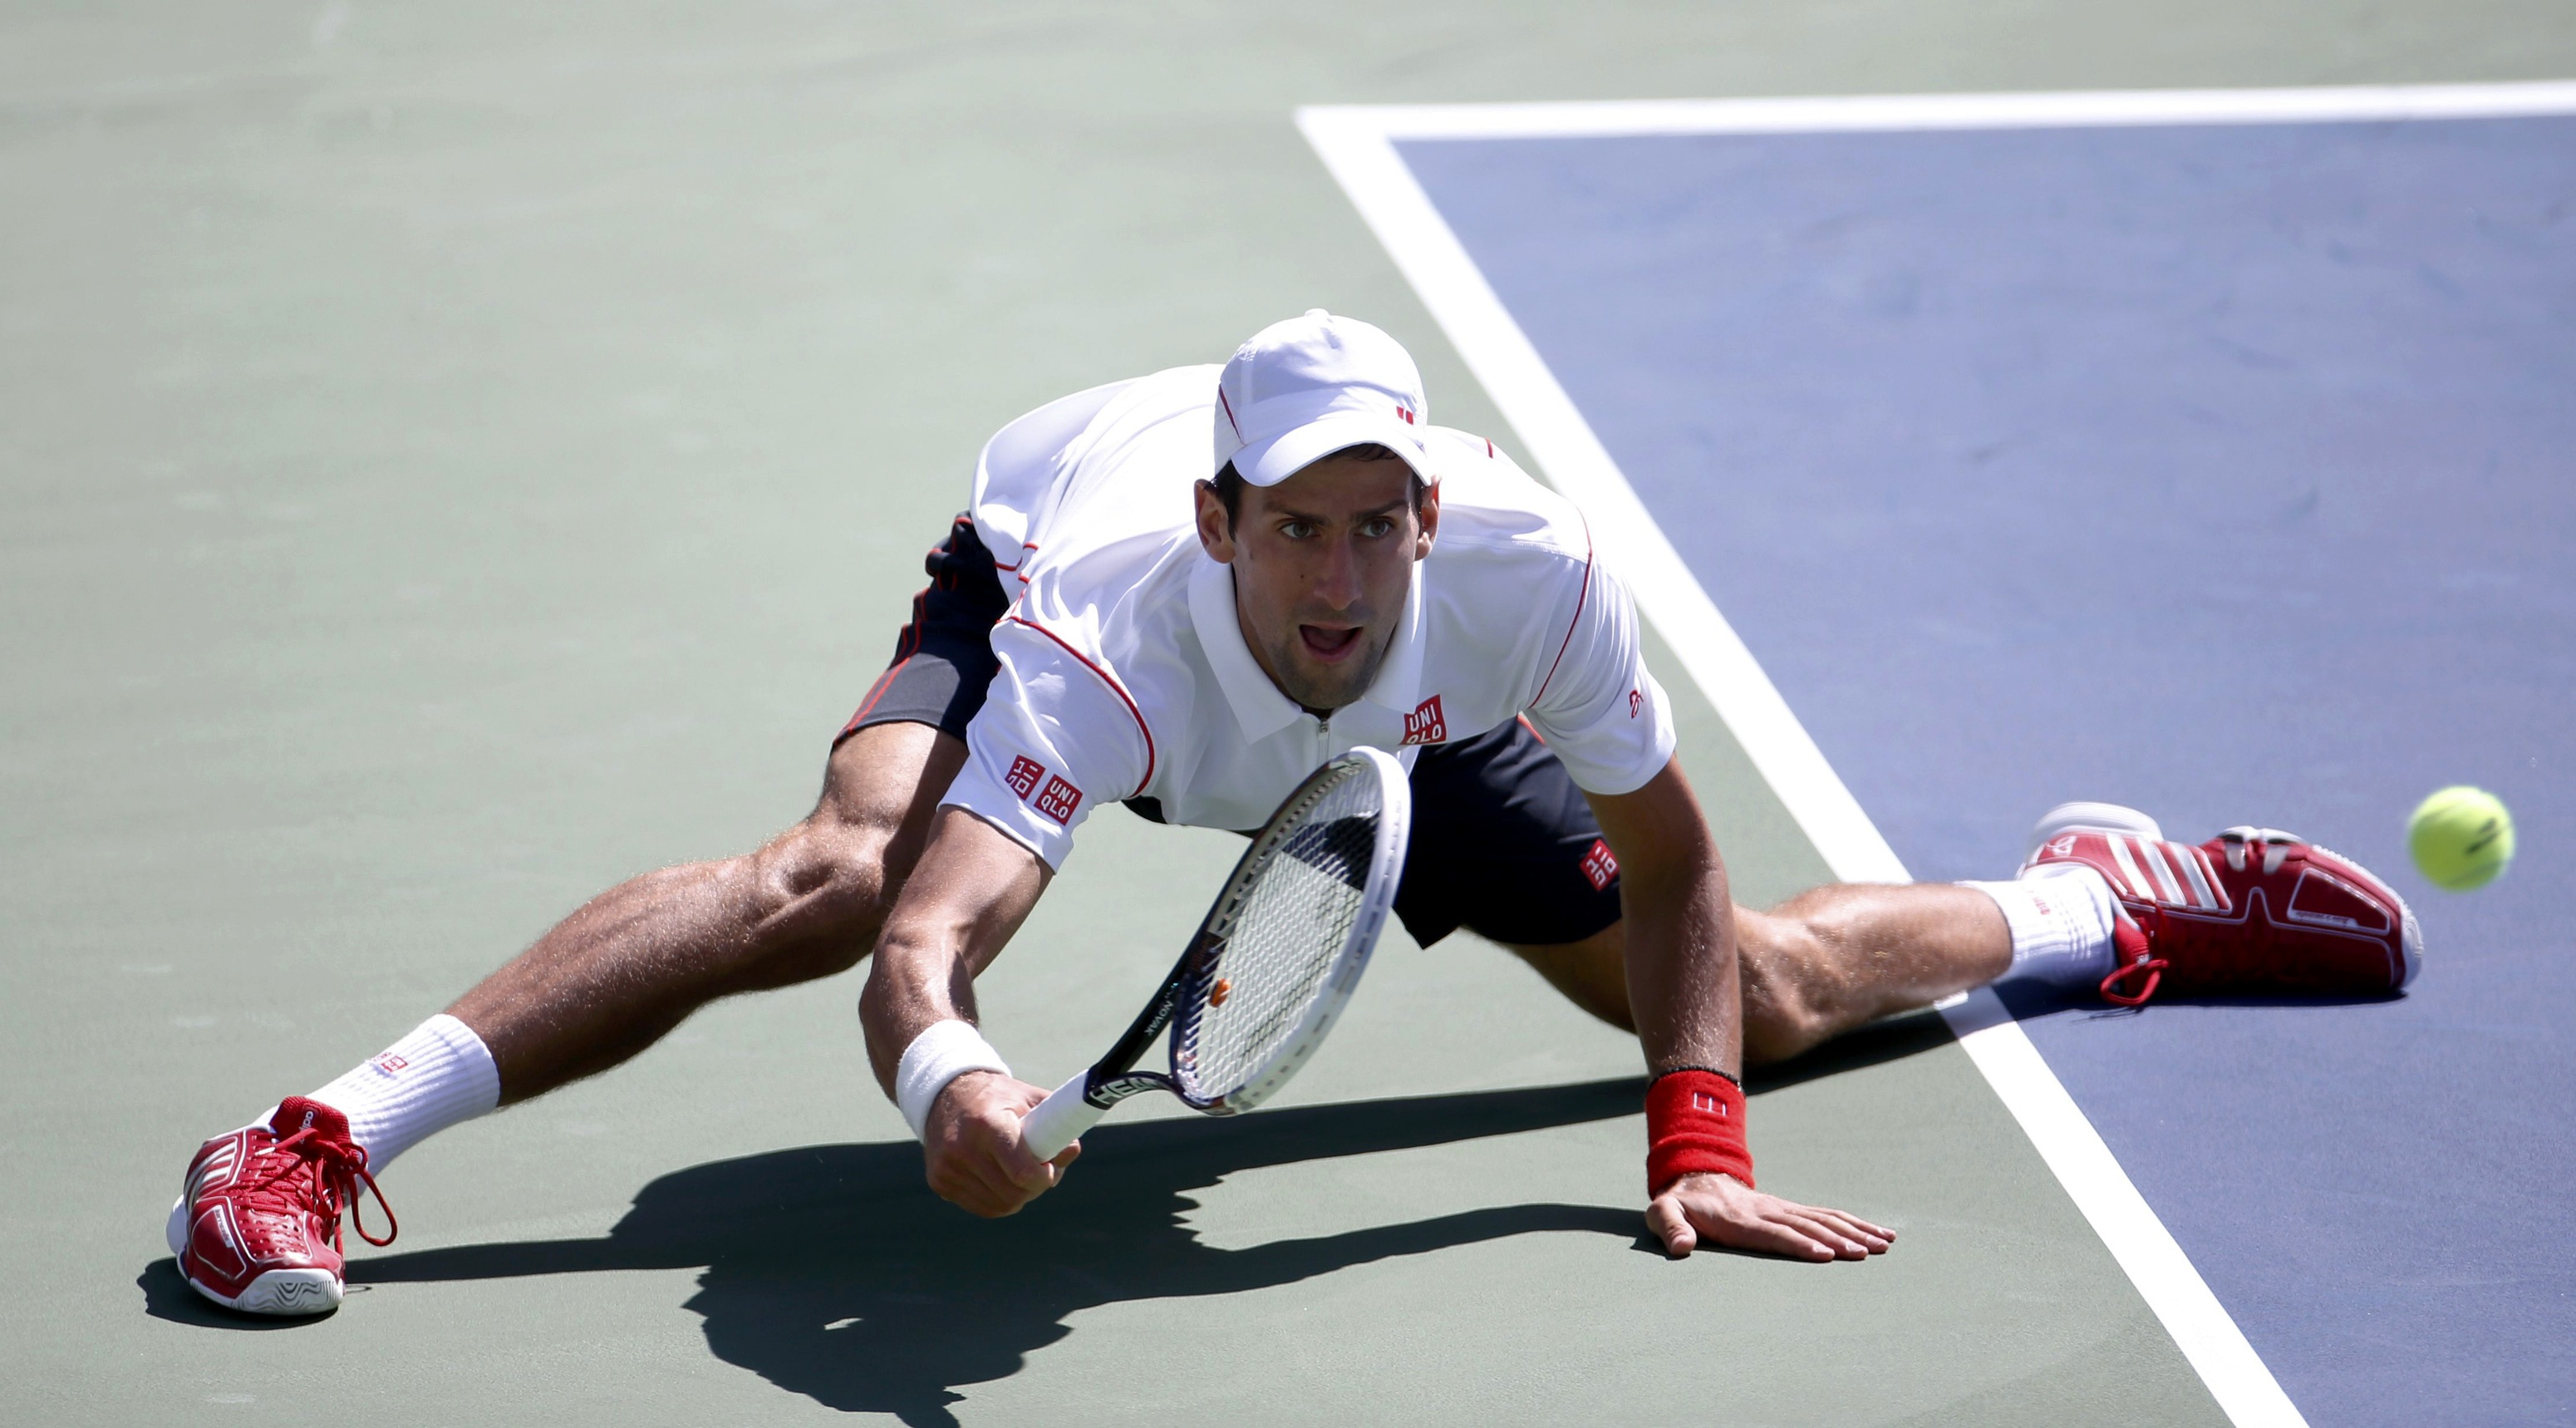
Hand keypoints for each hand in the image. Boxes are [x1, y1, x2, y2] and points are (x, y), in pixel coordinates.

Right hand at [922, 1070, 1080, 1216]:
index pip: (1022, 1172)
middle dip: (1034, 1188)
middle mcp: (962, 1148)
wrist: (947, 1094)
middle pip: (1013, 1195)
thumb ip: (1056, 1124)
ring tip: (1020, 1173)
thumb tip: (1070, 1151)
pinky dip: (998, 1199)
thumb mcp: (1029, 1099)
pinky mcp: (939, 1181)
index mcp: (988, 1124)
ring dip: (1018, 1196)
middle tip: (1040, 1172)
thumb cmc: (998, 1098)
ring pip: (999, 1206)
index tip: (1049, 1168)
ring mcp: (947, 1168)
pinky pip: (982, 1207)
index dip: (1044, 1176)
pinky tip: (1000, 1178)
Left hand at [1645, 1171, 1893, 1260]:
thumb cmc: (1680, 1205)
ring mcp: (1783, 1209)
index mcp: (1741, 1220)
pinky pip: (1827, 1215)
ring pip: (1824, 1220)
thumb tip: (1681, 1247)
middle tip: (1869, 1253)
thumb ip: (1670, 1228)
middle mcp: (1768, 1212)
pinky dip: (1853, 1223)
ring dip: (1855, 1231)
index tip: (1826, 1255)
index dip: (1800, 1245)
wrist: (1696, 1178)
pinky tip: (1877, 1233)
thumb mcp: (1663, 1213)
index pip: (1774, 1234)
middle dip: (1839, 1241)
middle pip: (1808, 1227)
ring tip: (1884, 1243)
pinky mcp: (1792, 1211)